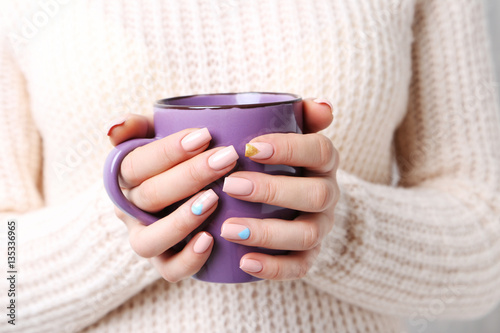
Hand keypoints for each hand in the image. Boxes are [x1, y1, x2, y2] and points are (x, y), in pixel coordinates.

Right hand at [107, 115, 240, 281]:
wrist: (182, 195)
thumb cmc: (172, 160)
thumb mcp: (154, 136)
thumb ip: (137, 127)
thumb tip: (114, 127)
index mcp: (124, 177)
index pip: (136, 163)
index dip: (168, 151)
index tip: (205, 135)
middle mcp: (129, 210)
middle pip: (149, 196)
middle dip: (190, 175)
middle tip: (226, 158)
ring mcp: (145, 238)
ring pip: (149, 240)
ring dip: (181, 220)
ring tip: (214, 199)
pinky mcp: (164, 263)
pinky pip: (169, 270)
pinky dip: (189, 259)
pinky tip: (211, 239)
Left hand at [220, 98, 339, 279]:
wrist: (296, 200)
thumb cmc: (282, 161)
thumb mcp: (291, 134)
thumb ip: (301, 116)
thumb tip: (321, 105)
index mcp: (324, 162)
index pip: (320, 151)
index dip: (289, 148)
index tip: (250, 147)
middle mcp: (328, 195)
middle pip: (314, 195)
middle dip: (272, 190)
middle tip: (231, 185)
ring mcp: (320, 227)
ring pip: (305, 235)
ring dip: (267, 232)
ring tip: (228, 229)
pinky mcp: (309, 255)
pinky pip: (299, 268)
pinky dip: (273, 268)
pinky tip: (244, 262)